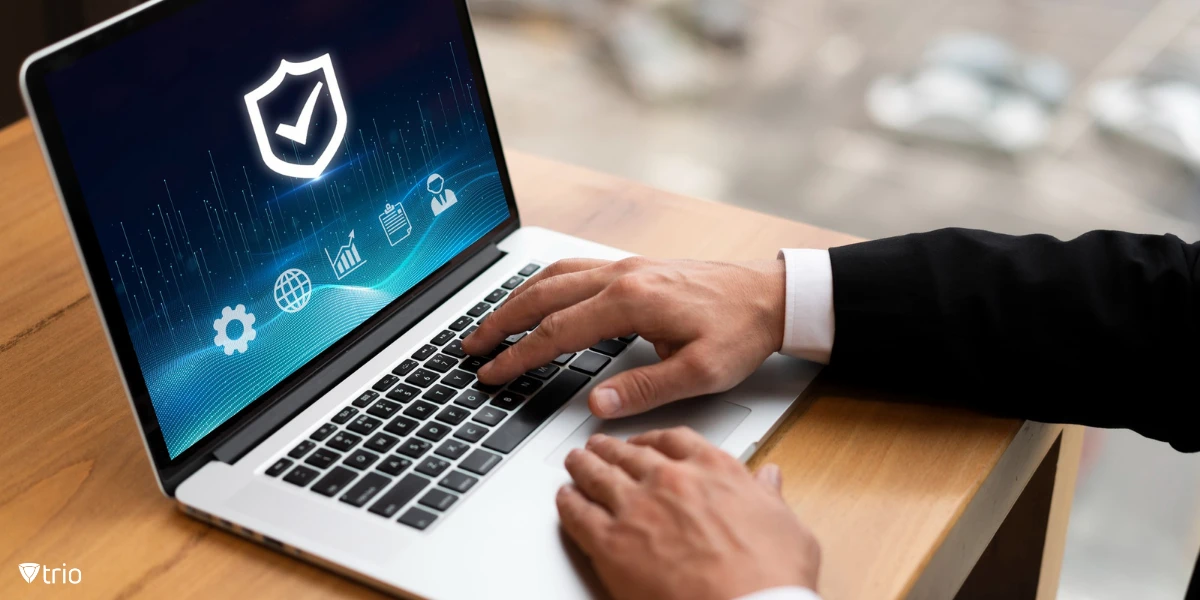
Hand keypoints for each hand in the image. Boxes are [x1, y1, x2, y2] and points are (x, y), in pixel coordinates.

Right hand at [462, 257, 785, 417]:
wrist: (770, 296)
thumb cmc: (740, 332)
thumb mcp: (701, 372)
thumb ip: (646, 389)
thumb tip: (596, 405)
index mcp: (633, 301)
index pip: (558, 331)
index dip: (519, 355)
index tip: (492, 373)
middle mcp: (623, 276)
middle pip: (543, 296)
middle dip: (501, 321)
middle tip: (472, 347)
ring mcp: (626, 267)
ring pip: (554, 277)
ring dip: (517, 299)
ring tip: (490, 324)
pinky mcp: (633, 268)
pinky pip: (574, 270)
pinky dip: (543, 284)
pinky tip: (535, 298)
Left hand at [557, 428, 820, 599]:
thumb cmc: (770, 577)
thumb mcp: (788, 525)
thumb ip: (770, 496)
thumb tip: (770, 478)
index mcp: (713, 470)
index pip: (675, 440)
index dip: (654, 440)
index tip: (647, 443)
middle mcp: (670, 480)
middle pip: (630, 454)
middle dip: (612, 449)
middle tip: (601, 446)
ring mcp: (636, 508)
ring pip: (598, 475)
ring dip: (583, 465)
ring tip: (575, 462)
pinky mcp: (610, 542)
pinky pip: (578, 513)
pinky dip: (568, 502)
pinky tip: (564, 499)